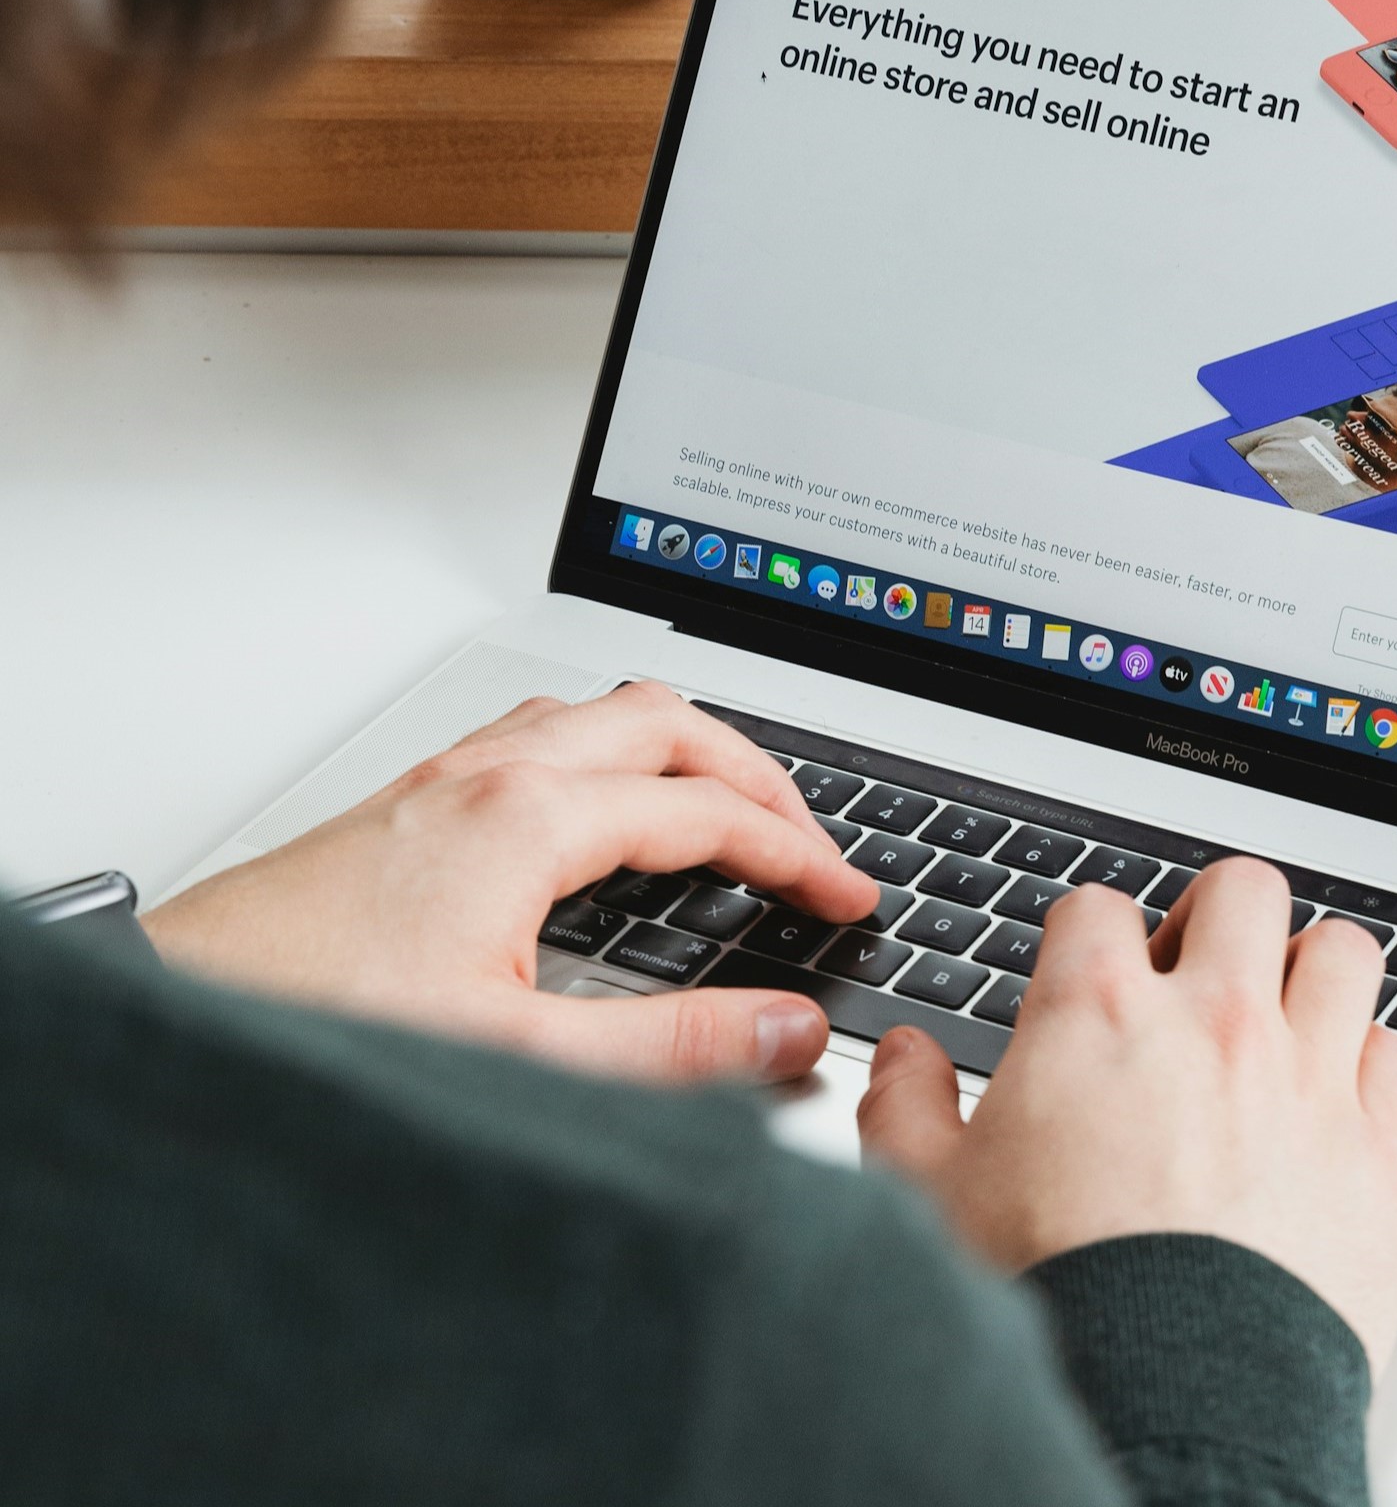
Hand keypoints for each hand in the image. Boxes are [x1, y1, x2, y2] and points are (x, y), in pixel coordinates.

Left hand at [143, 683, 878, 1086]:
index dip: (797, 853)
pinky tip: (601, 813)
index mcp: (530, 818)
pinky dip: (612, 754)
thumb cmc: (315, 1024)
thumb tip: (785, 1029)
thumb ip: (670, 1049)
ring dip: (683, 748)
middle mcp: (490, 773)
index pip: (706, 812)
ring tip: (728, 808)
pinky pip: (544, 733)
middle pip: (667, 722)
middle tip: (810, 841)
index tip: (846, 897)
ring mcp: (445, 775)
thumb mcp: (519, 1055)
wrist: (179, 1014)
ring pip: (601, 712)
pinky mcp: (411, 797)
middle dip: (757, 775)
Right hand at [857, 860, 1396, 1373]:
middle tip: (1196, 973)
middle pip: (1242, 890)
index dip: (1086, 937)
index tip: (1088, 977)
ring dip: (1309, 975)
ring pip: (1342, 954)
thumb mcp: (931, 1198)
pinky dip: (1366, 1066)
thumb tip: (904, 1059)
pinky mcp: (1377, 1156)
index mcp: (1099, 1013)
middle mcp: (1214, 1024)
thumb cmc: (1056, 1304)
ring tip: (1281, 1019)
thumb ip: (906, 1108)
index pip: (1099, 905)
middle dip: (1216, 919)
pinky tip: (1331, 1101)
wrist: (1164, 1411)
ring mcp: (1308, 1081)